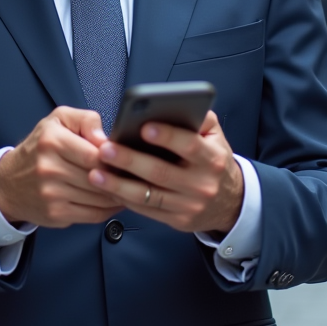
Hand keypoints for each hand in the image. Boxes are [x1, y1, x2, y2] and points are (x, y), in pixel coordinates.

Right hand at [0, 107, 123, 227]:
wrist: (8, 183)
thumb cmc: (39, 148)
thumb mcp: (58, 120)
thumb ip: (86, 120)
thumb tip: (105, 139)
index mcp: (52, 141)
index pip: (94, 153)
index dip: (114, 157)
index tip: (124, 158)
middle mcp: (49, 168)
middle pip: (99, 177)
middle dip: (119, 177)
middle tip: (132, 174)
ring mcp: (52, 194)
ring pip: (99, 198)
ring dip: (117, 194)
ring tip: (127, 187)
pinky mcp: (56, 214)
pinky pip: (93, 215)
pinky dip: (109, 210)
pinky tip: (114, 201)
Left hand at [86, 111, 243, 234]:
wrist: (229, 202)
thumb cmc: (213, 161)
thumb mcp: (215, 136)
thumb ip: (197, 117)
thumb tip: (171, 104)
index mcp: (212, 159)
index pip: (189, 146)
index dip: (167, 136)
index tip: (144, 127)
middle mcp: (201, 184)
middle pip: (161, 172)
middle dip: (130, 160)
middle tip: (105, 149)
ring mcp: (189, 205)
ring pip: (149, 196)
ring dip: (119, 185)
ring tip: (96, 173)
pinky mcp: (177, 221)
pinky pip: (147, 210)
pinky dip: (125, 199)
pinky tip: (107, 188)